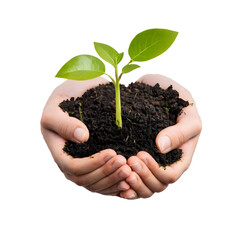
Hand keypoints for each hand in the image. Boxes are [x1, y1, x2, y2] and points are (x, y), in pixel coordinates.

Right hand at [41, 77, 131, 195]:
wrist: (80, 92)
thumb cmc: (66, 98)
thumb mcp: (56, 107)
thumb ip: (63, 123)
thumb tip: (82, 138)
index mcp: (60, 152)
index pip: (73, 168)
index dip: (92, 164)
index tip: (111, 152)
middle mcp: (72, 162)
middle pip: (87, 180)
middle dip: (106, 173)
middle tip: (125, 162)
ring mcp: (85, 164)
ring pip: (97, 184)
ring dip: (114, 180)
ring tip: (130, 171)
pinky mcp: (98, 163)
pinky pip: (105, 182)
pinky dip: (117, 184)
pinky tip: (130, 180)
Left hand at [120, 74, 201, 198]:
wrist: (161, 91)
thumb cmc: (179, 103)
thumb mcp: (187, 115)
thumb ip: (180, 132)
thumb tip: (162, 148)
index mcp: (179, 157)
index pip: (169, 176)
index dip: (155, 171)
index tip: (141, 154)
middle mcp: (165, 164)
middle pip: (156, 185)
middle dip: (142, 177)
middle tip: (129, 160)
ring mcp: (151, 163)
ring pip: (144, 187)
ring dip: (133, 182)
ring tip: (122, 168)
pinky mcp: (137, 157)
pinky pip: (132, 179)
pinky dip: (124, 182)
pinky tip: (116, 178)